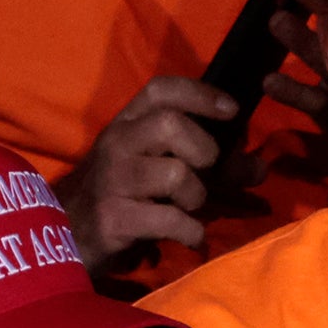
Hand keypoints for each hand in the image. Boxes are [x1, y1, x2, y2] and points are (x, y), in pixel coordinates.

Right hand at [61, 75, 247, 267]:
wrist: (68, 234)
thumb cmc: (125, 195)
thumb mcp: (166, 172)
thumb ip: (216, 167)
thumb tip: (260, 167)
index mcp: (129, 124)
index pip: (161, 90)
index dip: (201, 94)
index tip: (231, 110)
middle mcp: (118, 144)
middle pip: (170, 124)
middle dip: (203, 150)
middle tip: (205, 172)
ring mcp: (113, 181)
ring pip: (175, 174)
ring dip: (197, 195)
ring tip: (190, 208)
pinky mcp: (114, 218)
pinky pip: (170, 220)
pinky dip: (191, 232)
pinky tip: (189, 237)